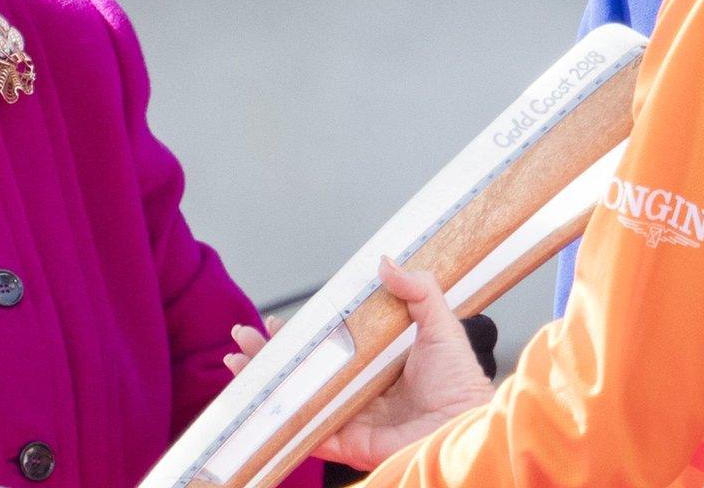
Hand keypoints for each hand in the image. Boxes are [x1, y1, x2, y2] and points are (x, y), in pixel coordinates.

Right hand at [226, 257, 495, 470]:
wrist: (466, 425)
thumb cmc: (461, 383)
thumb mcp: (440, 325)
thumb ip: (417, 291)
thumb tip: (384, 261)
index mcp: (377, 362)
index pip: (329, 346)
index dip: (302, 335)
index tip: (277, 321)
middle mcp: (359, 390)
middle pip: (304, 372)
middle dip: (270, 356)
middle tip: (243, 337)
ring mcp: (350, 417)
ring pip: (297, 400)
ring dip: (265, 383)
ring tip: (237, 362)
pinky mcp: (348, 442)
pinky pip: (307, 432)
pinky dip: (280, 419)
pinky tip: (259, 402)